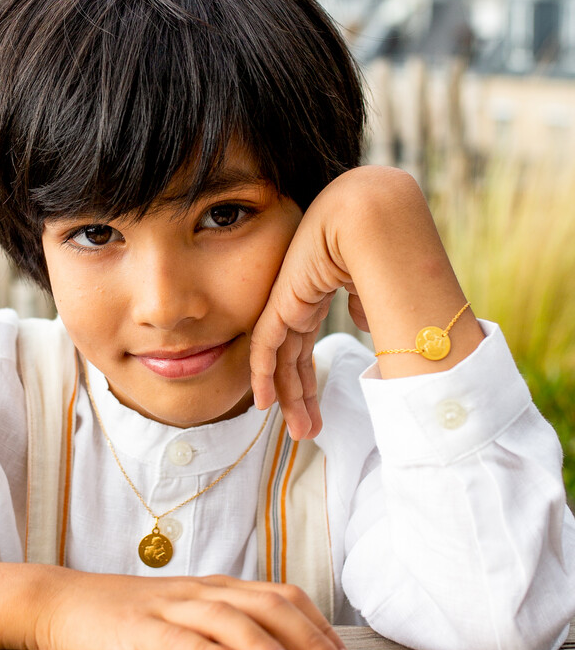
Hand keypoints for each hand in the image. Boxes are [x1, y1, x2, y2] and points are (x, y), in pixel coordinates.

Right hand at [32, 569, 354, 649]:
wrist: (59, 602)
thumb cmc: (124, 621)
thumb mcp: (180, 622)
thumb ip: (220, 637)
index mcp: (214, 589)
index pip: (282, 597)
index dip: (319, 627)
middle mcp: (199, 592)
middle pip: (267, 604)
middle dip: (310, 640)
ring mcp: (167, 608)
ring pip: (228, 619)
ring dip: (266, 647)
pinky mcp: (135, 629)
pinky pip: (179, 640)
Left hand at [249, 166, 477, 439]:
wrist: (371, 217)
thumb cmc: (386, 242)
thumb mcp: (377, 283)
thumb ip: (366, 302)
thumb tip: (363, 319)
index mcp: (317, 293)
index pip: (304, 346)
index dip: (308, 380)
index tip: (315, 411)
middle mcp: (298, 301)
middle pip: (292, 359)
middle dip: (300, 398)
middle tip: (306, 431)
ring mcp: (287, 304)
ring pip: (279, 361)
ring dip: (288, 399)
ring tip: (299, 432)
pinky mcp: (281, 305)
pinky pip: (264, 349)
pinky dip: (263, 377)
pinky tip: (265, 404)